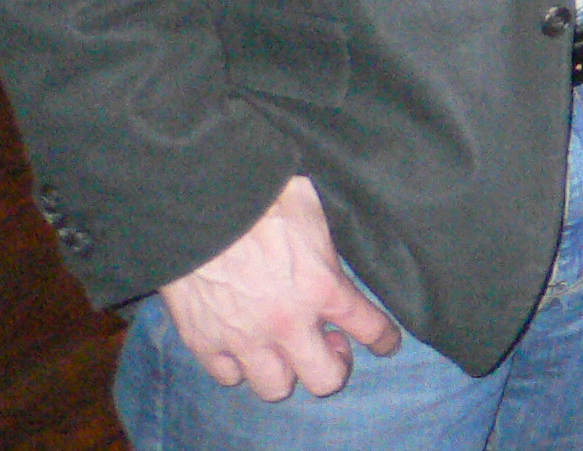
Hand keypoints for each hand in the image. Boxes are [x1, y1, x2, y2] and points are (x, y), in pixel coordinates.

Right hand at [156, 175, 400, 399]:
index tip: (385, 343)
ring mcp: (243, 338)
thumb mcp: (311, 209)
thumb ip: (326, 242)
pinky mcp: (204, 342)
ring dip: (285, 371)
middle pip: (325, 380)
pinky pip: (229, 376)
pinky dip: (238, 366)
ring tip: (283, 349)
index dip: (383, 338)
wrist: (196, 203)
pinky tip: (242, 347)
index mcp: (321, 286)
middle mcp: (287, 322)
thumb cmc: (259, 196)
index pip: (369, 327)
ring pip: (275, 387)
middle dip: (333, 367)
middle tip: (329, 345)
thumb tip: (331, 246)